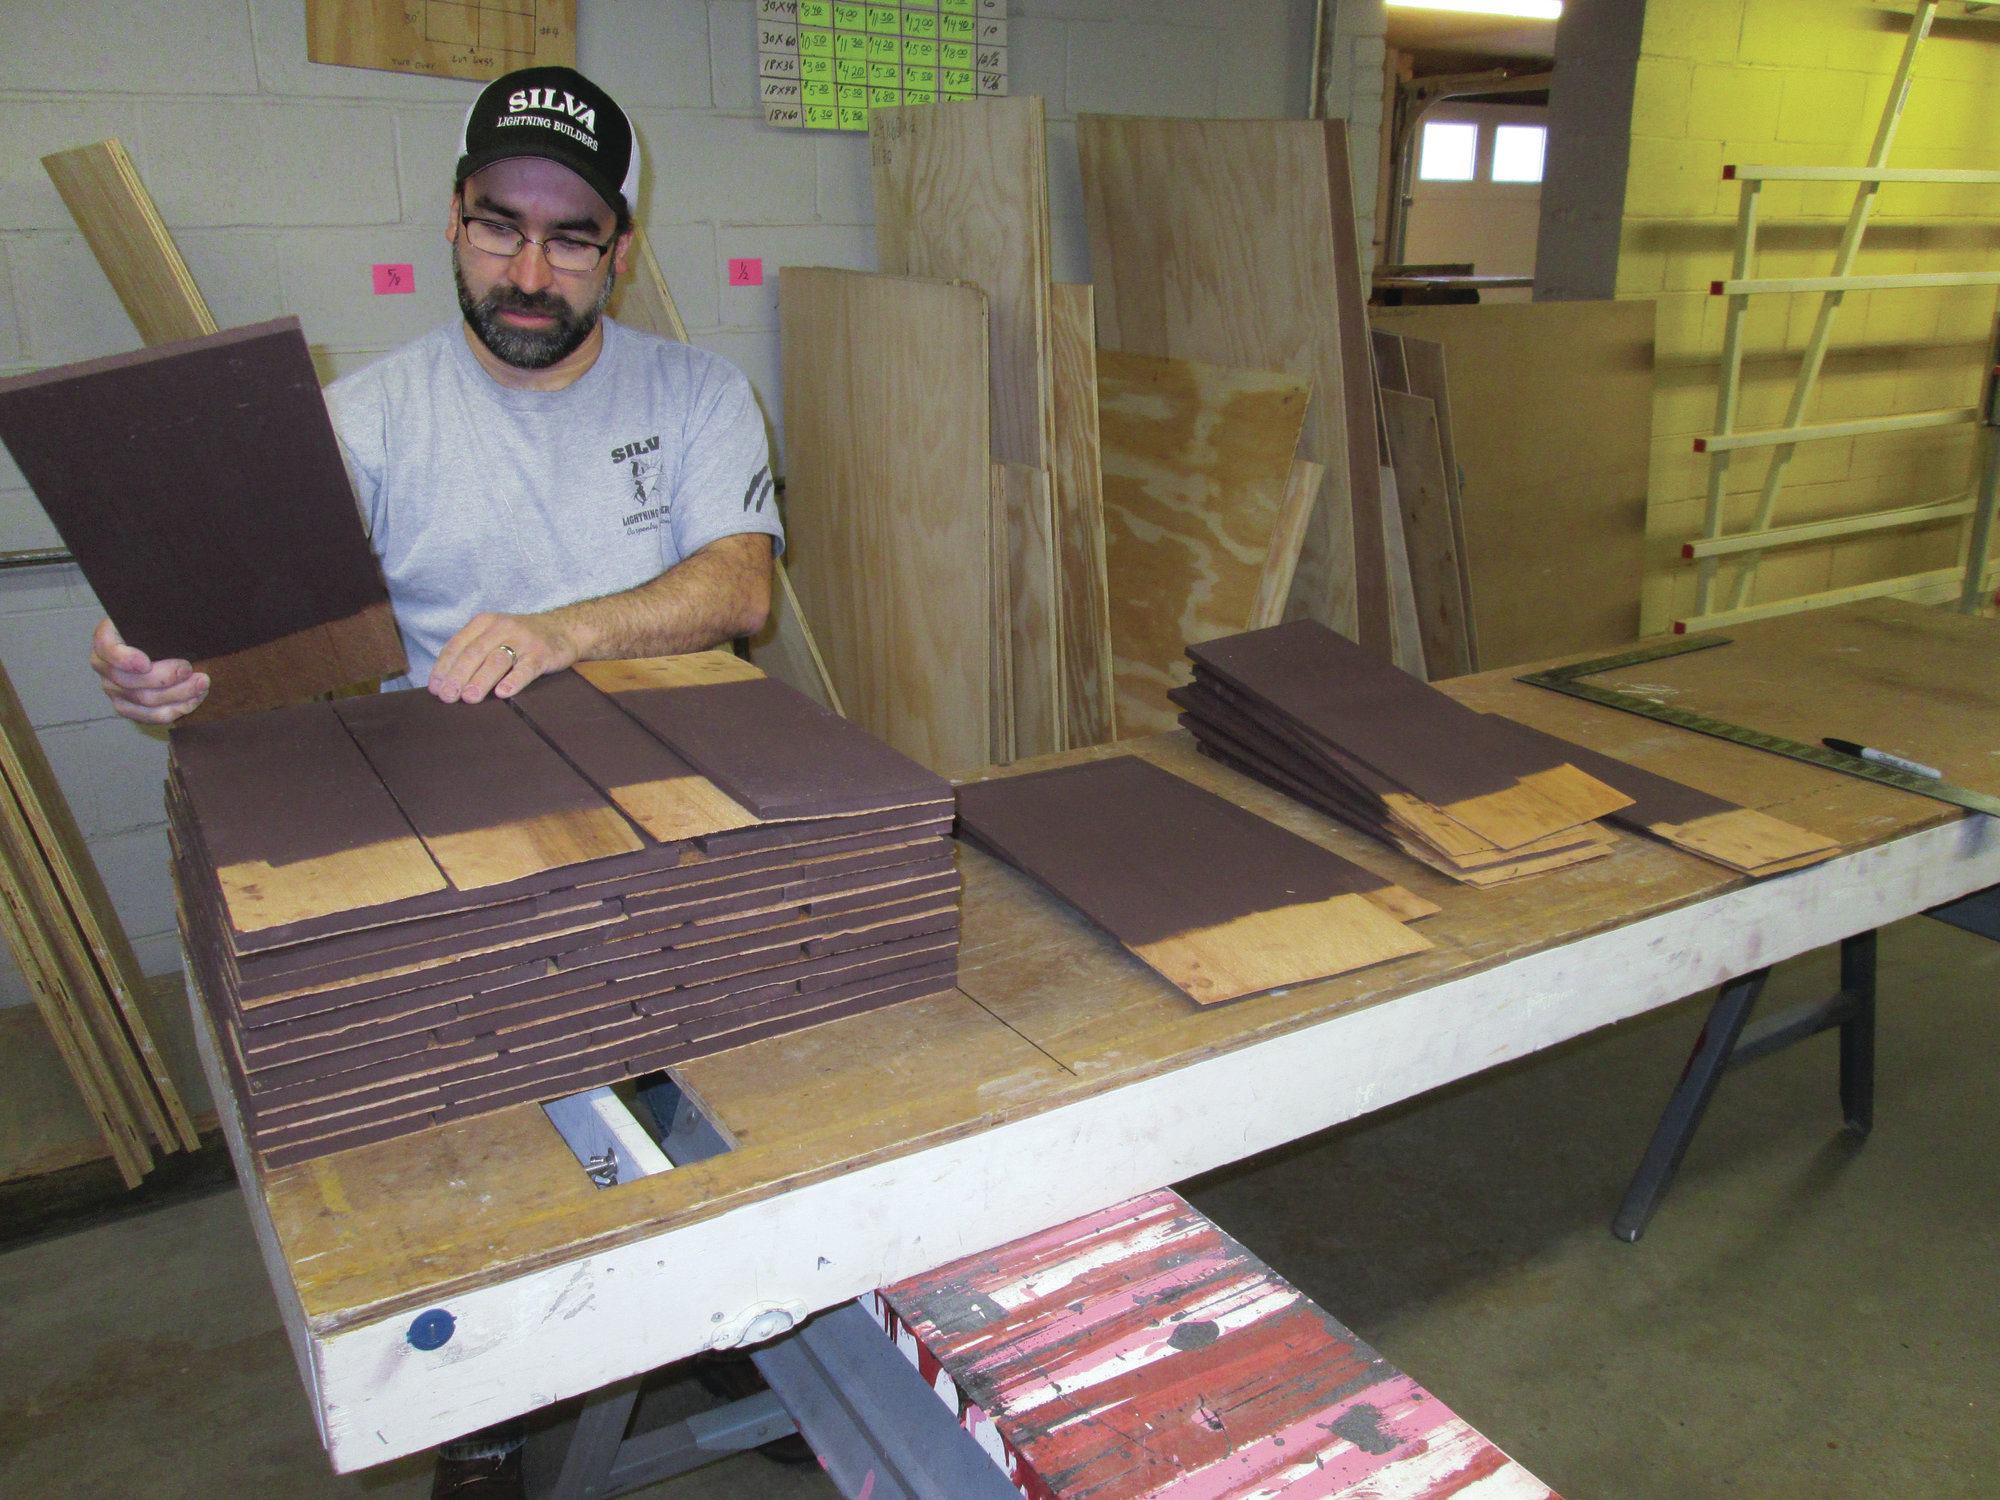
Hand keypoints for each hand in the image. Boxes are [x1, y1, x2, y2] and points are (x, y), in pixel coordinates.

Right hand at [89, 618, 208, 724]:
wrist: (155, 641)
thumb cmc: (156, 627)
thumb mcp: (154, 618)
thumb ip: (159, 622)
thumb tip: (176, 619)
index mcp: (105, 638)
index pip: (106, 647)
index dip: (124, 658)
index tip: (145, 663)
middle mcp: (103, 665)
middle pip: (130, 681)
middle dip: (166, 678)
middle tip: (190, 669)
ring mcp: (113, 688)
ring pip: (144, 700)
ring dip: (177, 694)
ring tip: (201, 684)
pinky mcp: (127, 706)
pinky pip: (150, 716)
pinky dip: (175, 709)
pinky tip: (193, 700)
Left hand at [428, 611, 579, 703]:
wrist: (564, 629)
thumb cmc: (521, 639)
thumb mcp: (494, 636)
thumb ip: (472, 652)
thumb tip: (445, 682)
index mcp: (483, 623)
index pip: (457, 645)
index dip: (444, 667)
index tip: (436, 688)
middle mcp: (502, 628)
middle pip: (475, 652)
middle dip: (458, 676)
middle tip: (448, 696)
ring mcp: (523, 640)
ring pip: (497, 660)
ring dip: (481, 680)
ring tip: (469, 697)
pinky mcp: (542, 653)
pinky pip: (526, 668)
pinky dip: (514, 681)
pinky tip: (503, 693)